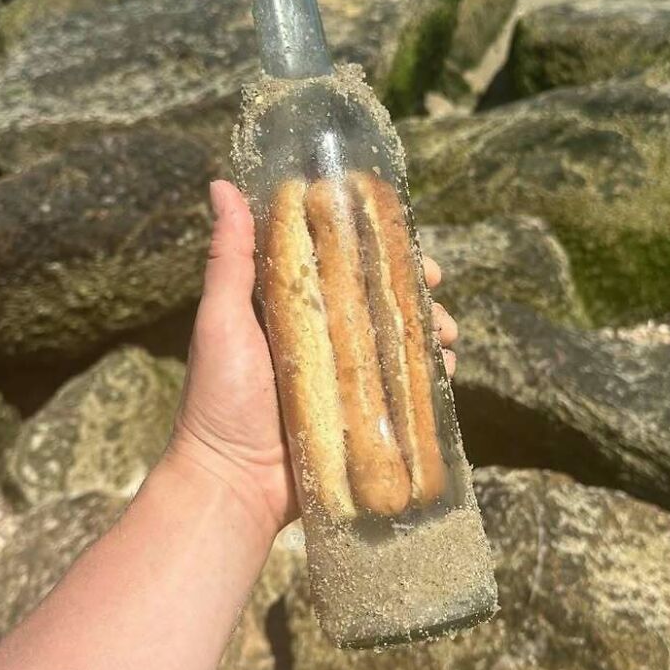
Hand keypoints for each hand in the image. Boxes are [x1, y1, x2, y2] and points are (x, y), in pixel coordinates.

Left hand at [168, 180, 458, 538]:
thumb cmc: (220, 398)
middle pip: (379, 300)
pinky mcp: (364, 417)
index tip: (402, 232)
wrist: (233, 485)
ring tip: (449, 334)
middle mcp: (324, 338)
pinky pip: (405, 390)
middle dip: (414, 289)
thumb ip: (230, 258)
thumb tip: (221, 184)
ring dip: (431, 330)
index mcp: (292, 308)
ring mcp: (347, 379)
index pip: (342, 263)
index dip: (375, 245)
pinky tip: (447, 370)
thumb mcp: (222, 320)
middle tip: (436, 286)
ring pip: (399, 342)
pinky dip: (430, 376)